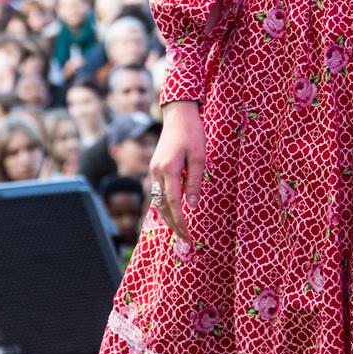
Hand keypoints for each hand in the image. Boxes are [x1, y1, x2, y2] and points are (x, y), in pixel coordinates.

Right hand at [149, 100, 205, 243]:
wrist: (178, 114)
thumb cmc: (192, 132)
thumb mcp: (199, 156)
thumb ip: (194, 182)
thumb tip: (192, 206)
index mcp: (168, 169)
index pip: (174, 203)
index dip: (181, 222)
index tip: (189, 236)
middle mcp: (157, 172)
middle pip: (163, 206)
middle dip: (174, 225)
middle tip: (185, 240)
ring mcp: (154, 170)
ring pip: (158, 201)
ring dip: (168, 217)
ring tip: (179, 231)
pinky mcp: (155, 168)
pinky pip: (158, 193)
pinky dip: (164, 206)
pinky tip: (171, 213)